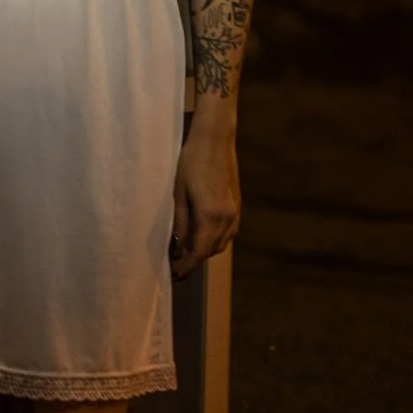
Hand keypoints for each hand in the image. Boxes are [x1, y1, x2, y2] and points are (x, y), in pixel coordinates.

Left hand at [170, 133, 240, 276]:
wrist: (214, 139)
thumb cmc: (191, 161)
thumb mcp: (179, 192)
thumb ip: (180, 222)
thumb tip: (178, 246)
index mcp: (209, 215)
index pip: (199, 251)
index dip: (187, 265)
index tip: (175, 273)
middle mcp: (226, 217)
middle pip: (211, 250)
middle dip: (195, 260)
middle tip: (177, 264)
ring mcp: (234, 211)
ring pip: (222, 242)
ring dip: (206, 250)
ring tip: (187, 252)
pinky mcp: (237, 204)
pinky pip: (229, 232)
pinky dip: (216, 239)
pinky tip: (203, 236)